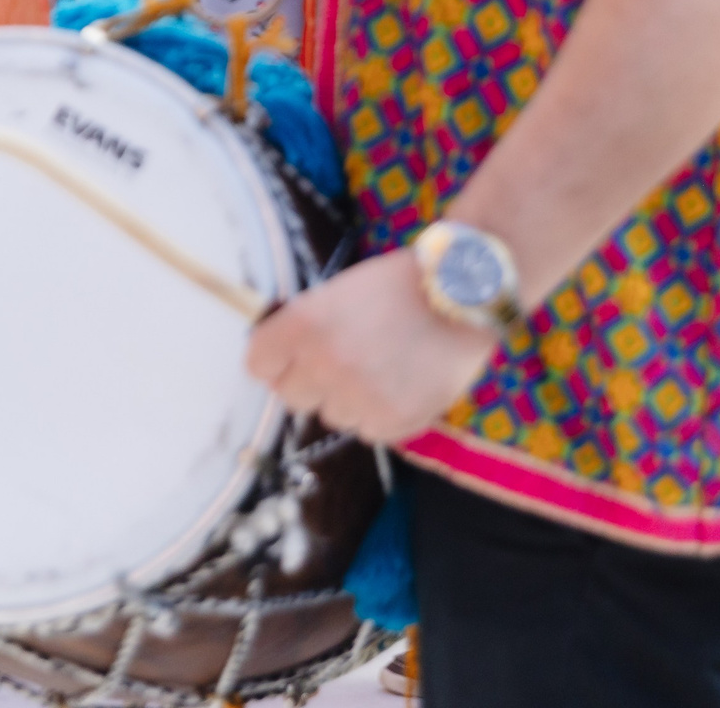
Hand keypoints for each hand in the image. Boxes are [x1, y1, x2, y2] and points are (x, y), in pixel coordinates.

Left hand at [245, 248, 499, 443]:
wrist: (461, 295)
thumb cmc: (395, 287)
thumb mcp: (336, 293)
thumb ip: (302, 329)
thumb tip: (277, 363)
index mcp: (304, 323)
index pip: (258, 364)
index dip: (275, 361)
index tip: (290, 358)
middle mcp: (324, 363)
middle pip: (291, 397)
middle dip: (310, 383)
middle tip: (342, 363)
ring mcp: (358, 395)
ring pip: (332, 416)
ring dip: (348, 400)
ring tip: (380, 369)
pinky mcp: (392, 420)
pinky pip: (368, 431)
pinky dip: (380, 415)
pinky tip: (400, 385)